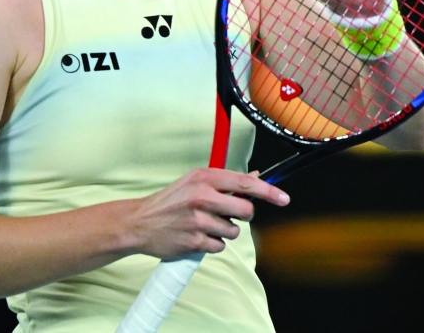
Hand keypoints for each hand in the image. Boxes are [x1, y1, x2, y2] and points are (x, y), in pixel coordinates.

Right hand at [128, 168, 288, 258]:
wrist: (140, 222)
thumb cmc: (170, 200)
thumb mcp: (195, 182)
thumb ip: (225, 181)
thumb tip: (256, 177)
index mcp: (204, 178)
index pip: (245, 183)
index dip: (269, 192)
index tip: (284, 198)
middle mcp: (202, 197)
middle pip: (246, 210)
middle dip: (243, 215)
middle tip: (229, 214)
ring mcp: (198, 220)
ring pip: (234, 231)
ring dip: (226, 231)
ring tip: (206, 225)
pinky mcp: (194, 242)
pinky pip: (220, 246)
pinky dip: (213, 243)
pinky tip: (198, 236)